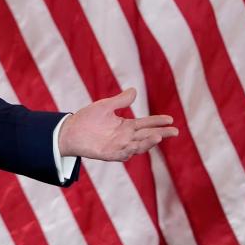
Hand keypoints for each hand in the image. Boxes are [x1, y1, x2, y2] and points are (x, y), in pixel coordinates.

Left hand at [58, 88, 177, 161]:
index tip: (170, 119)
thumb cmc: (87, 118)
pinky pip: (122, 154)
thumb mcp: (105, 106)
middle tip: (174, 131)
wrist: (69, 131)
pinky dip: (129, 151)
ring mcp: (118, 146)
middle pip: (147, 135)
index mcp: (126, 125)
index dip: (158, 121)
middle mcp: (125, 137)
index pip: (146, 123)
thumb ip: (120, 101)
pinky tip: (135, 146)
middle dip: (161, 133)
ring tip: (158, 136)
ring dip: (148, 143)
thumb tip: (134, 90)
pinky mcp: (109, 154)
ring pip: (138, 146)